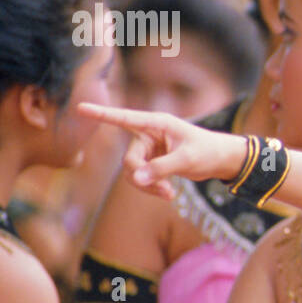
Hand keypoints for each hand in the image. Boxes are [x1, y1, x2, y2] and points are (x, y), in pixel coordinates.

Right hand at [77, 103, 245, 200]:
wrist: (221, 160)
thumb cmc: (208, 152)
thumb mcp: (187, 160)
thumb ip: (161, 169)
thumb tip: (137, 180)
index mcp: (157, 123)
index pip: (125, 118)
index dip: (102, 114)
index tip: (80, 108)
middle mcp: (149, 134)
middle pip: (130, 159)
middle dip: (142, 177)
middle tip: (162, 190)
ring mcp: (149, 149)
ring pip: (134, 172)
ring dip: (148, 186)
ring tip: (169, 195)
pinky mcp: (152, 162)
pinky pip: (141, 178)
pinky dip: (152, 188)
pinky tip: (169, 194)